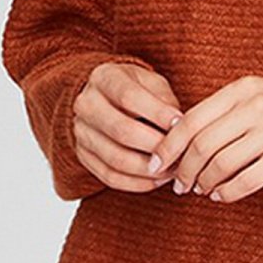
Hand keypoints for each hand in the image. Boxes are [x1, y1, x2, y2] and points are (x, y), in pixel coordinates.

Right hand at [71, 56, 185, 189]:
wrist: (105, 101)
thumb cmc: (137, 91)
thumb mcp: (152, 83)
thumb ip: (164, 101)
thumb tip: (179, 126)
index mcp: (103, 78)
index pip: (128, 96)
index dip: (157, 113)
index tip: (181, 123)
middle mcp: (86, 104)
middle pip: (121, 130)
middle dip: (155, 146)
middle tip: (180, 153)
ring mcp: (81, 132)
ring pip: (116, 159)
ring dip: (149, 169)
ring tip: (173, 170)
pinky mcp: (83, 156)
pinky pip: (110, 177)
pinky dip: (137, 183)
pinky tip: (158, 180)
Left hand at [145, 76, 262, 202]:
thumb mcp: (254, 97)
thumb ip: (220, 112)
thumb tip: (175, 140)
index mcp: (242, 89)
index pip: (192, 119)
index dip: (168, 146)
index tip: (156, 163)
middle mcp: (257, 106)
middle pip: (203, 145)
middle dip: (183, 170)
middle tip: (177, 185)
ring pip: (221, 165)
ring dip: (203, 183)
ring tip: (200, 190)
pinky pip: (246, 181)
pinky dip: (227, 193)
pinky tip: (220, 196)